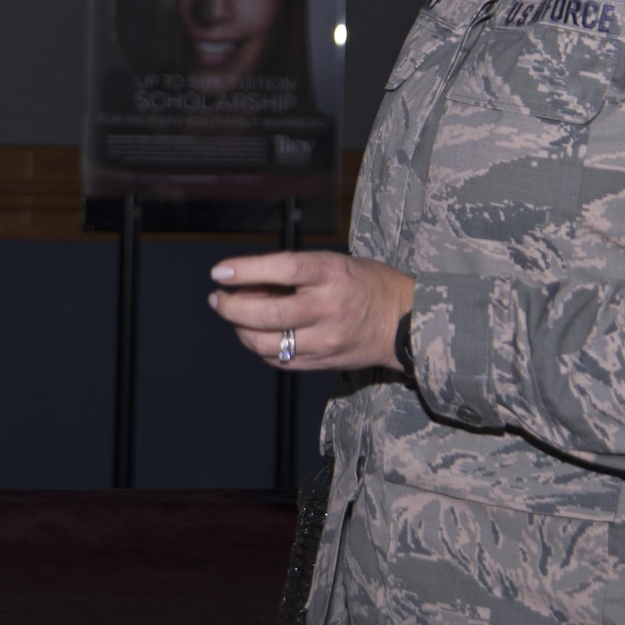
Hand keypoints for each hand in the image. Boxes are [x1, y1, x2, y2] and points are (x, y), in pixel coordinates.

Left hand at [209, 250, 415, 371]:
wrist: (405, 322)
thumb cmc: (366, 284)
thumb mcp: (334, 263)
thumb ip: (294, 273)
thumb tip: (246, 281)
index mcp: (332, 274)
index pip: (282, 269)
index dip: (246, 270)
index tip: (219, 272)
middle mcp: (327, 307)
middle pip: (267, 313)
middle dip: (231, 306)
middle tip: (218, 298)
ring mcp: (325, 339)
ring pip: (266, 342)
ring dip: (239, 328)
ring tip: (233, 315)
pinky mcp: (323, 362)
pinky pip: (278, 360)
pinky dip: (259, 347)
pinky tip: (256, 334)